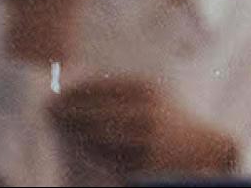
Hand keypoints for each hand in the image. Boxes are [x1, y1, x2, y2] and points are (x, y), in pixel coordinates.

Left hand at [51, 77, 236, 176]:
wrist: (202, 145)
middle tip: (47, 110)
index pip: (101, 88)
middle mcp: (146, 112)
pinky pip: (109, 155)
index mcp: (147, 90)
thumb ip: (120, 90)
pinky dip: (89, 149)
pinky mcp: (144, 162)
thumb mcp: (151, 93)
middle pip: (96, 111)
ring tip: (58, 127)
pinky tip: (77, 144)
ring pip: (99, 134)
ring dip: (74, 130)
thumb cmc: (168, 114)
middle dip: (69, 111)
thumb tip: (77, 90)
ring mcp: (145, 138)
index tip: (56, 94)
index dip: (75, 92)